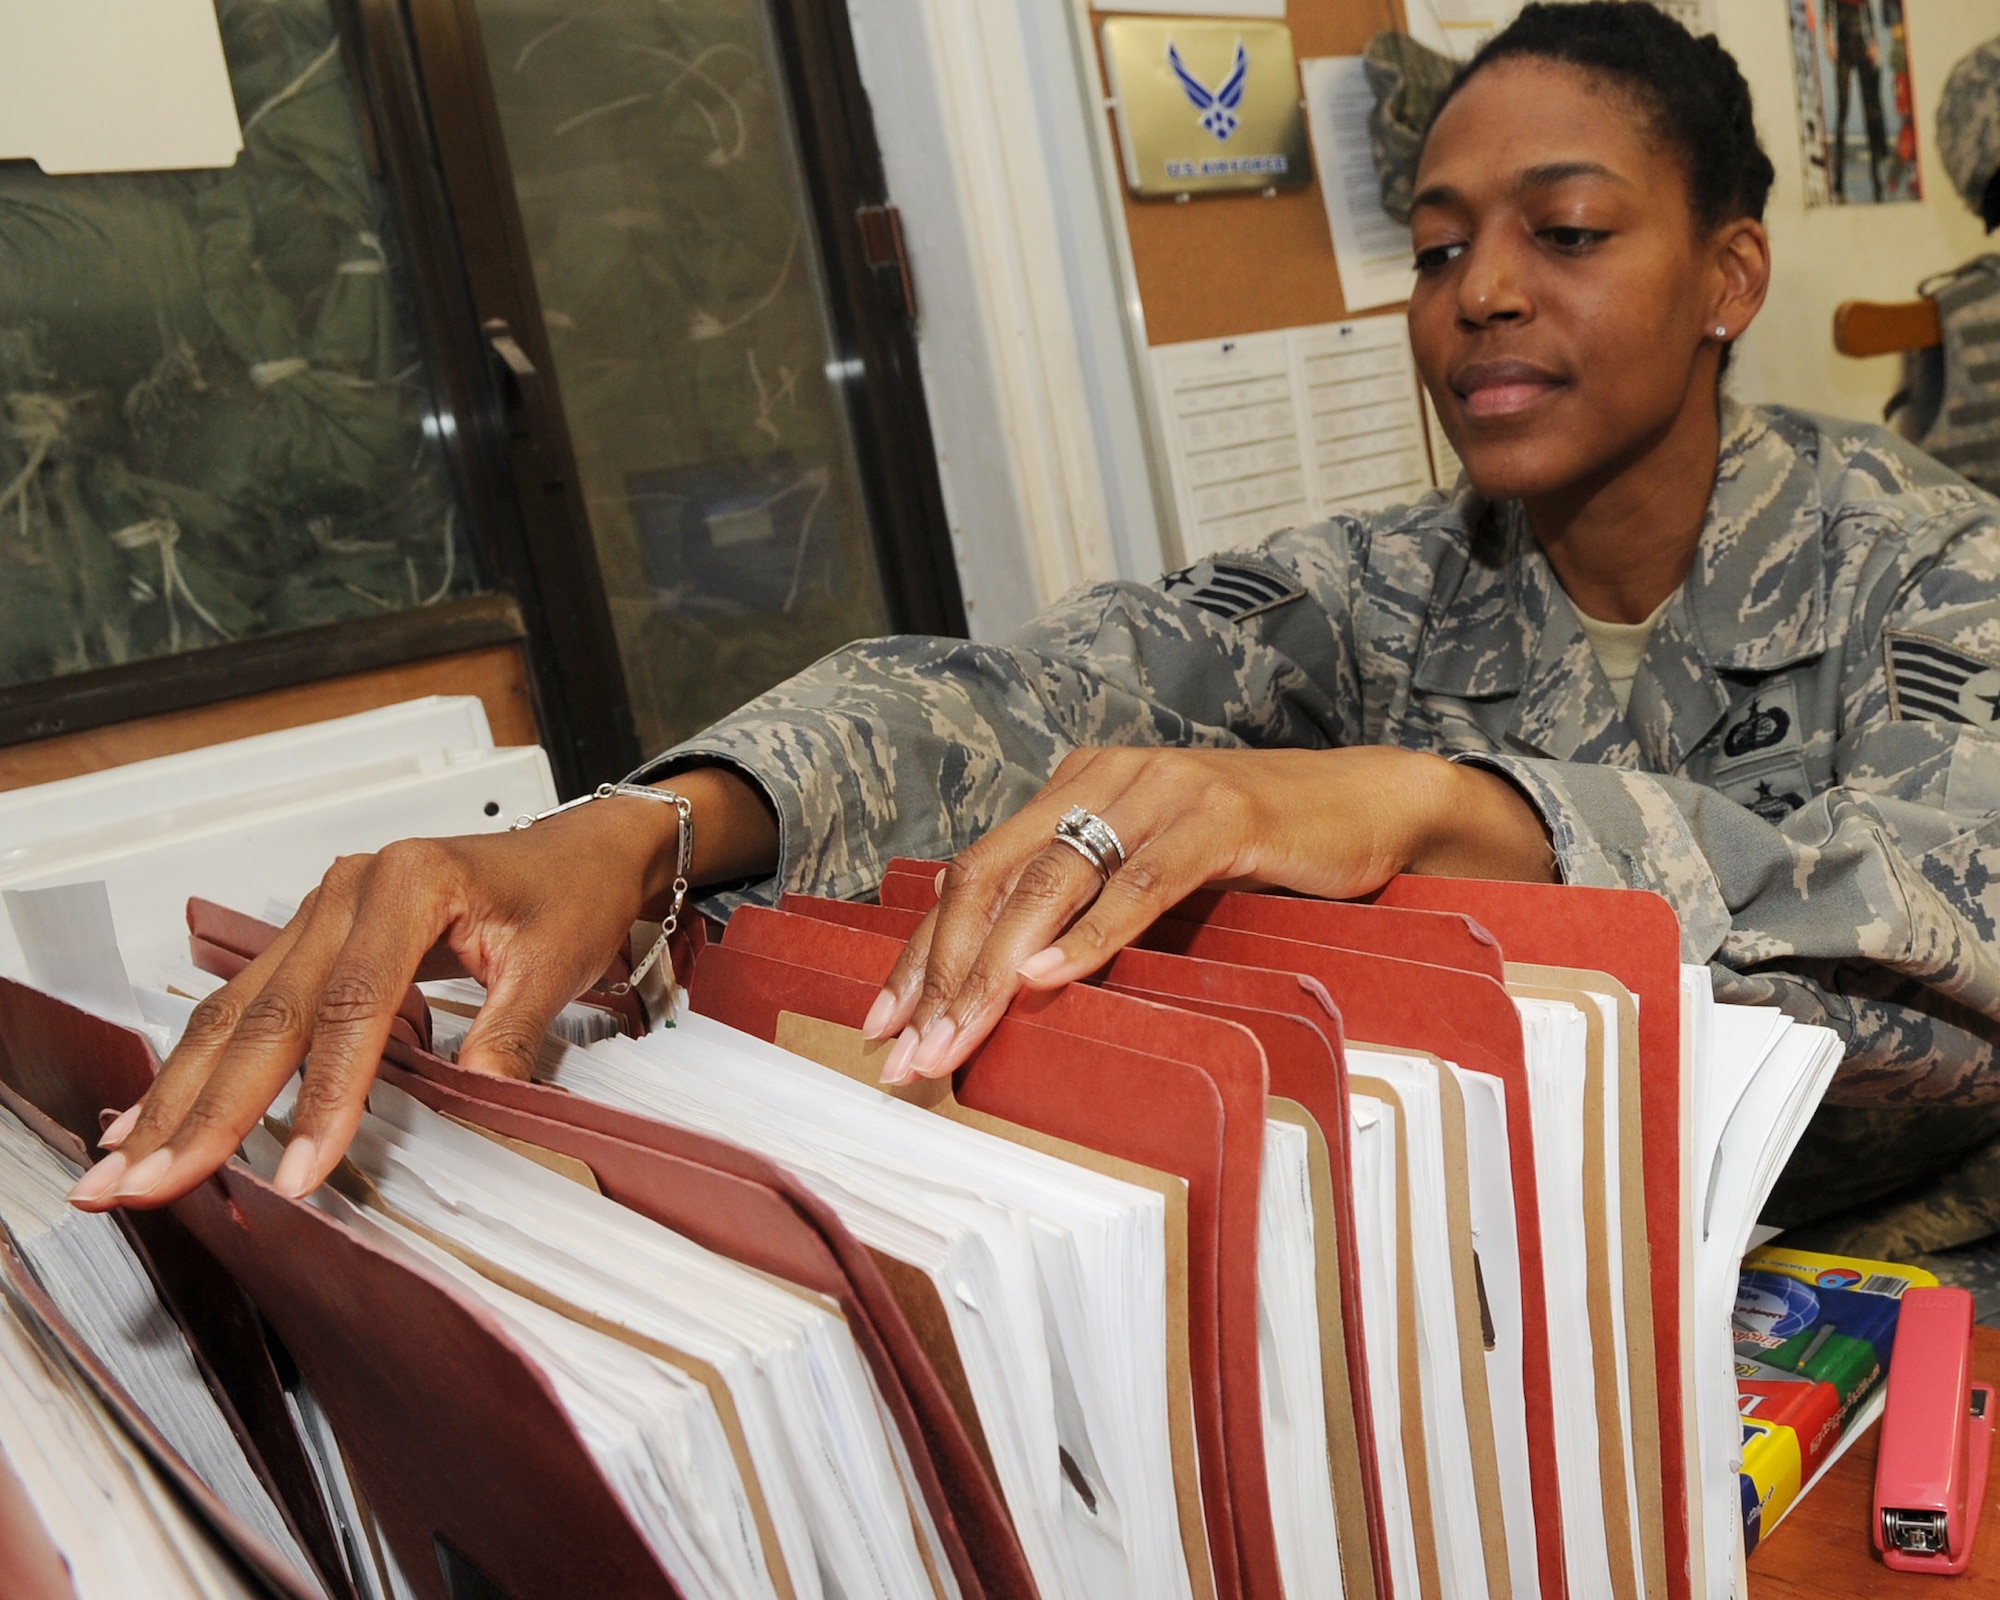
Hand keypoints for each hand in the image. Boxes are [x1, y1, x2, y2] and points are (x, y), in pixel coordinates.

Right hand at [69, 767, 776, 1211]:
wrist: (580, 851)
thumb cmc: (569, 894)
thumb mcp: (555, 963)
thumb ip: (510, 1033)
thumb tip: (476, 1103)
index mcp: (408, 882)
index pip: (354, 1006)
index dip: (325, 1094)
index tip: (299, 1171)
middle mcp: (348, 890)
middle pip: (269, 1012)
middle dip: (208, 1109)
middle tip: (153, 1185)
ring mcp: (322, 912)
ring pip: (237, 1013)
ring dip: (180, 1097)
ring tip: (123, 1169)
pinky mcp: (314, 937)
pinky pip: (245, 1006)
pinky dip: (200, 1067)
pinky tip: (154, 1116)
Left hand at [861, 745, 1553, 1081]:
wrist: (1369, 806)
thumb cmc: (1260, 850)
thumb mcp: (1154, 872)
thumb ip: (1087, 904)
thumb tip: (1010, 987)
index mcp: (1076, 786)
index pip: (974, 872)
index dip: (922, 951)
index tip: (883, 1025)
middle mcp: (1105, 777)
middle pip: (992, 877)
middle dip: (942, 973)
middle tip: (909, 1055)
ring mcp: (1160, 790)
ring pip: (1051, 883)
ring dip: (996, 969)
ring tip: (959, 1037)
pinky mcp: (1219, 817)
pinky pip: (1139, 883)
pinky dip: (1090, 935)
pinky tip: (1050, 980)